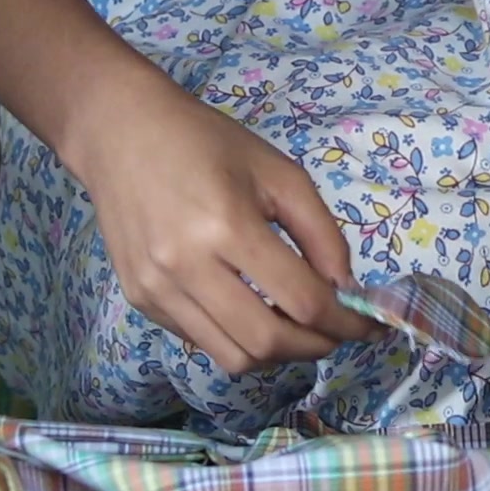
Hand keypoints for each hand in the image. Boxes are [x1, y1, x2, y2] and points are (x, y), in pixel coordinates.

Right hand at [58, 70, 374, 374]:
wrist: (120, 133)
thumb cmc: (207, 143)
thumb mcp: (279, 173)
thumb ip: (322, 233)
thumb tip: (345, 290)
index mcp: (227, 226)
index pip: (301, 299)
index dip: (344, 322)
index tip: (369, 325)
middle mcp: (187, 267)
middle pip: (267, 341)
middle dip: (316, 346)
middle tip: (338, 332)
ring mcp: (157, 290)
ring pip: (232, 357)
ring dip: (278, 354)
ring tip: (300, 330)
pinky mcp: (140, 301)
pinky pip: (201, 341)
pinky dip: (238, 339)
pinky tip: (254, 312)